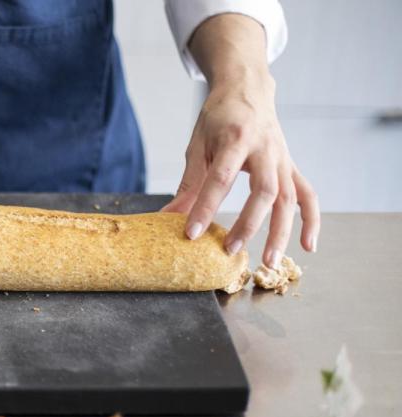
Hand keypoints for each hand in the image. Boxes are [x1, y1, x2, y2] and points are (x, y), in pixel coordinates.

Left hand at [162, 14, 318, 267]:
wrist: (248, 90)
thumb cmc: (219, 118)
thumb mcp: (198, 144)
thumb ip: (189, 182)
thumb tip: (169, 217)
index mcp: (236, 138)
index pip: (221, 178)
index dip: (205, 208)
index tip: (191, 234)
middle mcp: (266, 149)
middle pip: (264, 191)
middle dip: (248, 224)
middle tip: (229, 251)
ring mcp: (283, 158)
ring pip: (289, 198)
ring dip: (282, 232)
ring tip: (269, 263)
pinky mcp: (291, 166)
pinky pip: (307, 195)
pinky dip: (310, 220)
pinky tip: (307, 246)